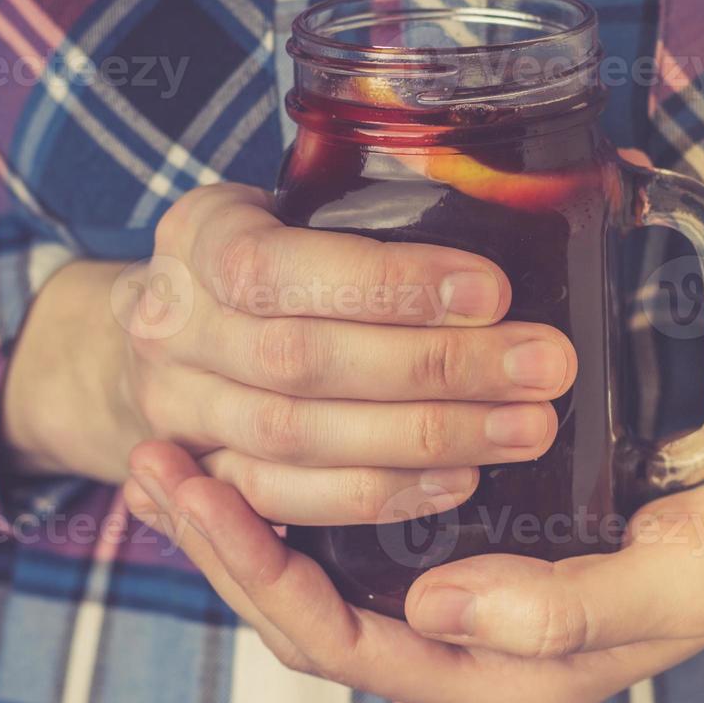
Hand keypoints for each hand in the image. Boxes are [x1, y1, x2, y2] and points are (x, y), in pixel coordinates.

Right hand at [1, 183, 576, 516]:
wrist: (162, 335)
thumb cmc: (263, 259)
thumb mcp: (289, 206)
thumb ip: (375, 209)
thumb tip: (527, 199)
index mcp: (196, 238)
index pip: (280, 266)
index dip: (387, 285)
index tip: (492, 291)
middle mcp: (172, 328)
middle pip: (301, 362)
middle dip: (436, 368)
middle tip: (541, 367)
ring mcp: (177, 413)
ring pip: (298, 440)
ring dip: (425, 438)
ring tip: (524, 428)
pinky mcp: (202, 480)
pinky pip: (287, 502)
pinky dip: (380, 494)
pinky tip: (460, 480)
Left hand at [122, 377, 703, 702]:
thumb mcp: (676, 573)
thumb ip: (564, 610)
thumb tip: (438, 611)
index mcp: (505, 675)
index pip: (342, 640)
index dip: (253, 572)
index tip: (188, 486)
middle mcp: (472, 649)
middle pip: (310, 614)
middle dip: (221, 544)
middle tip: (153, 457)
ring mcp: (471, 603)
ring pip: (328, 579)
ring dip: (246, 521)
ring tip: (175, 450)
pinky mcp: (480, 552)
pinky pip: (367, 542)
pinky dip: (304, 497)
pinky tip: (265, 449)